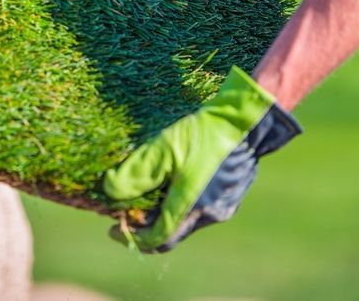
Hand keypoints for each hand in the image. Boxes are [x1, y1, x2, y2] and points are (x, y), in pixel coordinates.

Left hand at [103, 66, 299, 251]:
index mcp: (192, 207)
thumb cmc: (205, 133)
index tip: (113, 229)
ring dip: (165, 212)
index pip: (158, 238)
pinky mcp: (233, 193)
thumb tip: (109, 191)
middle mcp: (211, 214)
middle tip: (127, 212)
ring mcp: (226, 204)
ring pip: (188, 219)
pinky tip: (174, 181)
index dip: (133, 237)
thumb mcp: (163, 148)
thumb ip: (135, 173)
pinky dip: (183, 202)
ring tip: (149, 193)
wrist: (249, 120)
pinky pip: (202, 207)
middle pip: (173, 231)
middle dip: (147, 225)